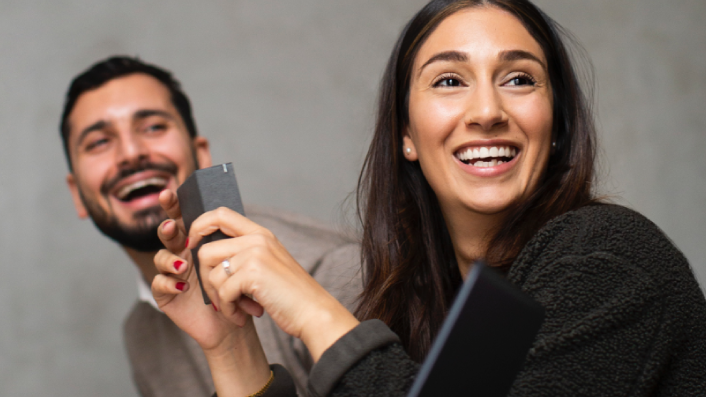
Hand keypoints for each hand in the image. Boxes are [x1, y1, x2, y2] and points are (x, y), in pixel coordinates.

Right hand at [151, 189, 260, 350]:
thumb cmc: (239, 289)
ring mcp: (172, 274)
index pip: (185, 218)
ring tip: (182, 263)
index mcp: (199, 241)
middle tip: (172, 226)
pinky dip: (168, 282)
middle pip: (168, 233)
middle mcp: (182, 253)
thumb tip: (228, 211)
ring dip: (169, 258)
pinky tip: (181, 285)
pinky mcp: (166, 295)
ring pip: (160, 257)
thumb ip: (230, 238)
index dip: (175, 204)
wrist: (237, 322)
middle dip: (167, 226)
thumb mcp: (239, 260)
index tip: (172, 192)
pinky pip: (158, 283)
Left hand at [188, 206, 359, 361]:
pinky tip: (242, 316)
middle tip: (220, 298)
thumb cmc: (290, 294)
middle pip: (206, 249)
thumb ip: (246, 253)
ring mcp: (255, 254)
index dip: (199, 226)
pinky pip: (222, 292)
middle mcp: (257, 239)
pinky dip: (228, 309)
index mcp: (260, 234)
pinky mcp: (253, 273)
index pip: (220, 214)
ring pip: (211, 273)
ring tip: (235, 309)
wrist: (314, 311)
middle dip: (205, 278)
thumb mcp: (269, 264)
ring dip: (218, 298)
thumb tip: (207, 253)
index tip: (193, 246)